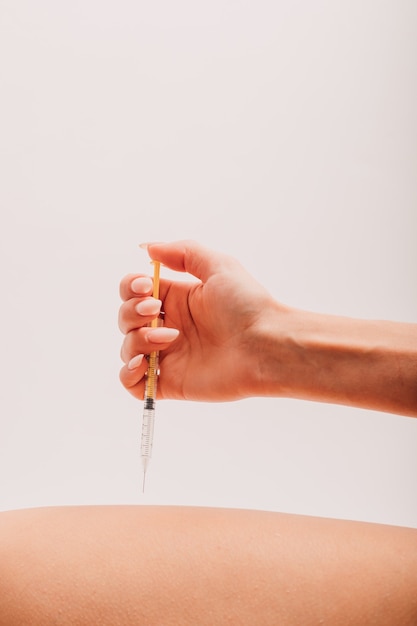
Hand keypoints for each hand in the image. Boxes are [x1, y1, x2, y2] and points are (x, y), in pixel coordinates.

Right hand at [119, 240, 278, 401]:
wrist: (267, 345)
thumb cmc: (248, 305)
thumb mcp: (218, 265)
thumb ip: (182, 252)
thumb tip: (148, 248)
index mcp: (177, 299)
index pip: (133, 291)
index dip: (131, 288)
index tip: (148, 288)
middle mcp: (169, 326)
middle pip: (125, 318)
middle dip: (132, 312)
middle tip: (156, 310)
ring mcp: (169, 356)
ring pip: (127, 348)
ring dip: (136, 340)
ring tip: (167, 338)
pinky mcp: (171, 383)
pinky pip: (133, 384)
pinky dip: (127, 374)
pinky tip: (143, 363)